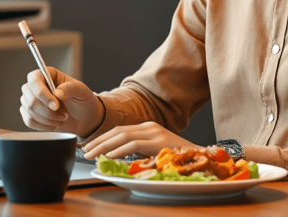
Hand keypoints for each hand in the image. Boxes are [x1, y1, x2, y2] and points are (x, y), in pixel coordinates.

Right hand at [19, 67, 103, 137]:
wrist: (84, 118)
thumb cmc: (83, 100)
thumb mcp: (81, 91)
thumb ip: (70, 88)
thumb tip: (57, 92)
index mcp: (48, 75)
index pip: (34, 79)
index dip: (42, 93)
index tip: (55, 106)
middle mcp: (37, 86)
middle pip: (29, 96)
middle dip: (47, 110)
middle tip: (63, 114)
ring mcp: (32, 100)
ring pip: (29, 110)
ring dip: (47, 119)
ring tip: (61, 118)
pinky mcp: (31, 113)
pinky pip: (28, 120)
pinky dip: (42, 125)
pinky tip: (53, 124)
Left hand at [81, 121, 196, 159]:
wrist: (202, 159)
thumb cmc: (178, 160)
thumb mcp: (154, 153)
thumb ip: (139, 151)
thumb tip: (115, 157)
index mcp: (148, 128)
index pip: (119, 130)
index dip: (102, 138)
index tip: (89, 146)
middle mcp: (150, 127)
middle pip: (118, 131)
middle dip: (99, 141)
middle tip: (85, 151)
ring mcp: (155, 133)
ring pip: (123, 136)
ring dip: (104, 145)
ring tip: (92, 154)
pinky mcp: (159, 142)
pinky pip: (134, 144)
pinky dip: (119, 149)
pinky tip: (109, 156)